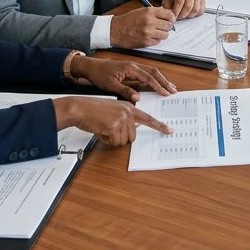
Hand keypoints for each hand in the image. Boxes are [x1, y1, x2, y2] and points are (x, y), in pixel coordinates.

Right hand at [55, 98, 171, 145]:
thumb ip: (124, 118)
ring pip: (122, 141)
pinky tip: (99, 130)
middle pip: (132, 136)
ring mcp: (122, 119)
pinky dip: (105, 139)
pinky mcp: (114, 126)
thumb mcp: (113, 110)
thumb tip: (131, 132)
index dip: (160, 126)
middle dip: (120, 137)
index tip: (170, 130)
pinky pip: (113, 142)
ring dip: (112, 139)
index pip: (148, 118)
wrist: (80, 108)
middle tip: (108, 128)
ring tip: (103, 127)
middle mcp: (128, 112)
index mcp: (129, 107)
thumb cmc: (93, 110)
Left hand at [70, 56, 175, 100]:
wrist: (90, 67)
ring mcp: (133, 67)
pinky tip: (157, 85)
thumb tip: (138, 98)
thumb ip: (125, 91)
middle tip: (173, 90)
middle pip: (154, 72)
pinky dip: (154, 79)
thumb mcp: (110, 86)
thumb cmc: (99, 74)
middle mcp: (134, 66)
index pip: (148, 77)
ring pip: (151, 72)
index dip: (158, 86)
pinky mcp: (131, 70)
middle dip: (164, 81)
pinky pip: (146, 74)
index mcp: (130, 68)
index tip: (166, 93)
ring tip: (169, 87)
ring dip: (161, 80)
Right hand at [110, 6, 175, 47]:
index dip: (171, 17)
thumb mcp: (141, 11)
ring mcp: (148, 33)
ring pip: (165, 35)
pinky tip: (150, 36)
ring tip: (156, 32)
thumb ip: (154, 12)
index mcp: (149, 12)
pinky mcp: (146, 42)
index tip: (170, 19)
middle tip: (163, 26)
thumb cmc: (128, 20)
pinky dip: (156, 40)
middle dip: (168, 26)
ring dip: (162, 34)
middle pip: (169, 25)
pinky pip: (158, 41)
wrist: (116, 30)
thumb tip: (166, 14)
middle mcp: (150, 22)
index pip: (169, 14)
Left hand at [163, 0, 204, 18]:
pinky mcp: (202, 0)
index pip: (180, 1)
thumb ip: (167, 8)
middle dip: (182, 14)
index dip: (176, 11)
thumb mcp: (167, 1)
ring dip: (189, 15)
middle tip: (178, 18)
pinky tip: (189, 14)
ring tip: (183, 15)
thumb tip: (170, 17)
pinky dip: (195, 15)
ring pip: (196, 9)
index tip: (173, 16)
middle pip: (188, 6)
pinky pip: (201, 11)